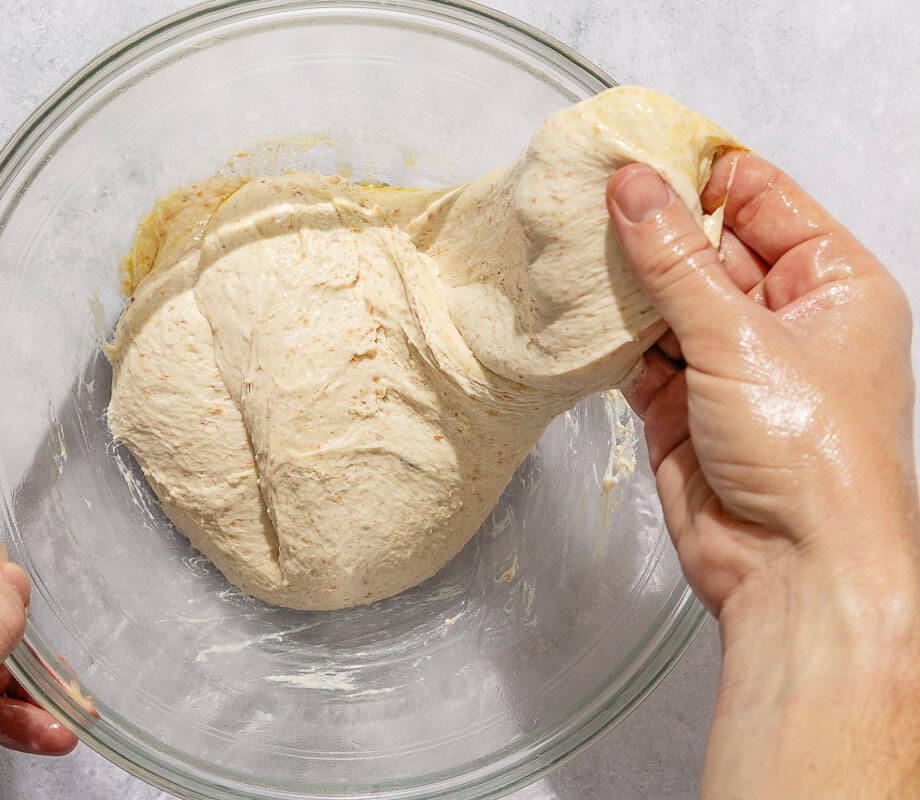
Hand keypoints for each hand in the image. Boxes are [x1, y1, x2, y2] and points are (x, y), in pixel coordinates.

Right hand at [608, 153, 919, 797]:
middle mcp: (784, 320)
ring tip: (567, 246)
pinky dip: (608, 337)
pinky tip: (573, 311)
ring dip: (622, 284)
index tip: (635, 150)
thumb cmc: (813, 457)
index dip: (698, 173)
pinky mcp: (682, 406)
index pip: (761, 199)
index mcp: (831, 284)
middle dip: (648, 228)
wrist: (793, 570)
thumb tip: (634, 188)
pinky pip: (638, 353)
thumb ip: (676, 261)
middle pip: (705, 248)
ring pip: (665, 301)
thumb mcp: (742, 337)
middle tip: (584, 196)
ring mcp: (730, 364)